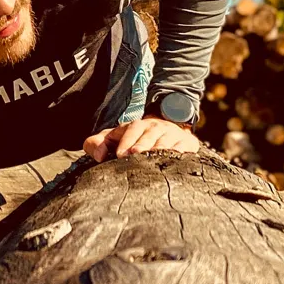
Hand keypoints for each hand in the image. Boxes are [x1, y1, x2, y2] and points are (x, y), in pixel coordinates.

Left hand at [83, 116, 201, 161]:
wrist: (166, 131)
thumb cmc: (133, 140)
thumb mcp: (113, 138)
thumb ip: (97, 143)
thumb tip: (98, 156)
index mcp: (137, 126)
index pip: (131, 130)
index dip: (125, 141)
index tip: (119, 154)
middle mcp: (155, 127)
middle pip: (149, 134)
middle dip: (142, 144)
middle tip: (135, 154)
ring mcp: (172, 134)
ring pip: (166, 140)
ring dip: (160, 148)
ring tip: (154, 156)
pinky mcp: (186, 143)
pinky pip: (184, 146)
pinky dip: (180, 151)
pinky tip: (176, 157)